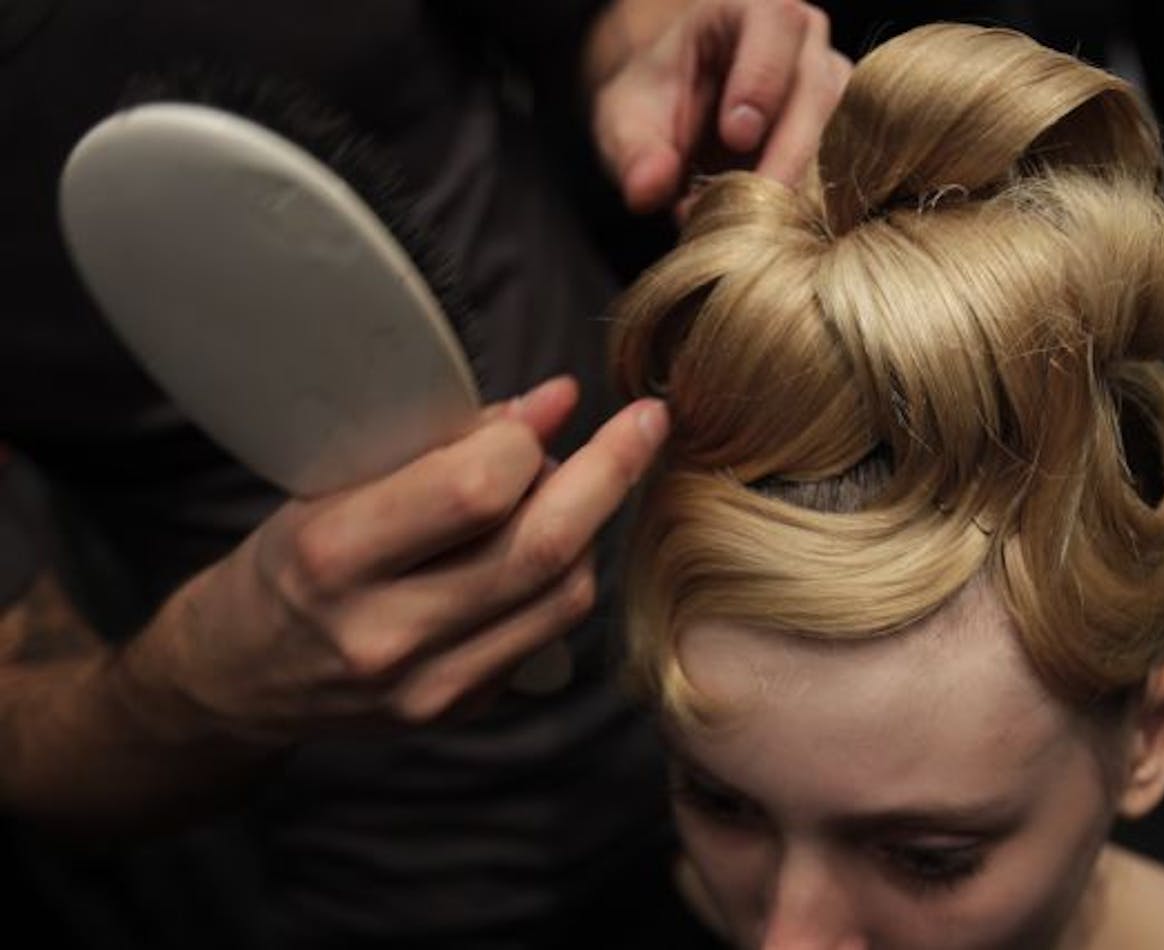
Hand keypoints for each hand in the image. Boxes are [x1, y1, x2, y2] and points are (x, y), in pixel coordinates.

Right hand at [117, 377, 668, 744]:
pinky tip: (546, 541)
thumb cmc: (283, 562)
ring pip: (565, 596)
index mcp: (333, 560)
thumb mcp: (328, 485)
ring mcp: (430, 689)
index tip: (558, 400)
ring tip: (570, 483)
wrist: (237, 678)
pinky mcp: (462, 713)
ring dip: (590, 526)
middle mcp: (386, 637)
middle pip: (543, 551)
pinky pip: (549, 631)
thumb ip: (439, 447)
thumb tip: (552, 404)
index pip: (475, 492)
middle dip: (610, 474)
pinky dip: (564, 574)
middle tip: (645, 424)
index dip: (532, 437)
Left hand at [586, 0, 851, 216]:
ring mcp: (833, 87)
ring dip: (804, 186)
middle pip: (819, 88)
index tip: (737, 135)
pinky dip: (816, 204)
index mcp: (752, 10)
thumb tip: (648, 191)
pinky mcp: (847, 136)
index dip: (762, 78)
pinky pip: (849, 168)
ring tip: (759, 228)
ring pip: (845, 132)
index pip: (776, 23)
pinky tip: (784, 233)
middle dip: (789, 153)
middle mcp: (805, 41)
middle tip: (754, 210)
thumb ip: (634, 152)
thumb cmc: (657, 103)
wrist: (680, 120)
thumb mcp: (625, 120)